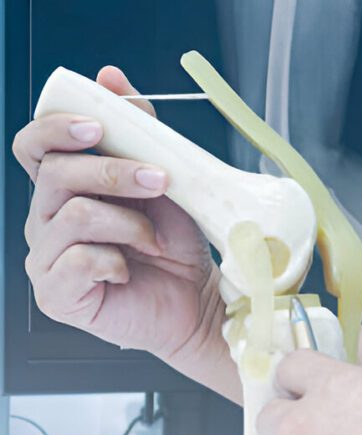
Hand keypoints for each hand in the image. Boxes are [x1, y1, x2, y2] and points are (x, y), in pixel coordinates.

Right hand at [12, 66, 221, 362]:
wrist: (198, 302)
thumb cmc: (177, 245)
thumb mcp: (165, 181)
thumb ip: (138, 131)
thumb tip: (110, 76)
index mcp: (66, 188)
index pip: (34, 146)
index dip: (54, 128)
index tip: (95, 125)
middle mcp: (47, 219)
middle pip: (57, 174)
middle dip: (114, 172)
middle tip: (160, 180)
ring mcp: (46, 259)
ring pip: (74, 215)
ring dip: (128, 223)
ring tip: (155, 241)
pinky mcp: (58, 295)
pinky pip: (77, 261)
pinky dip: (115, 261)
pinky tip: (130, 271)